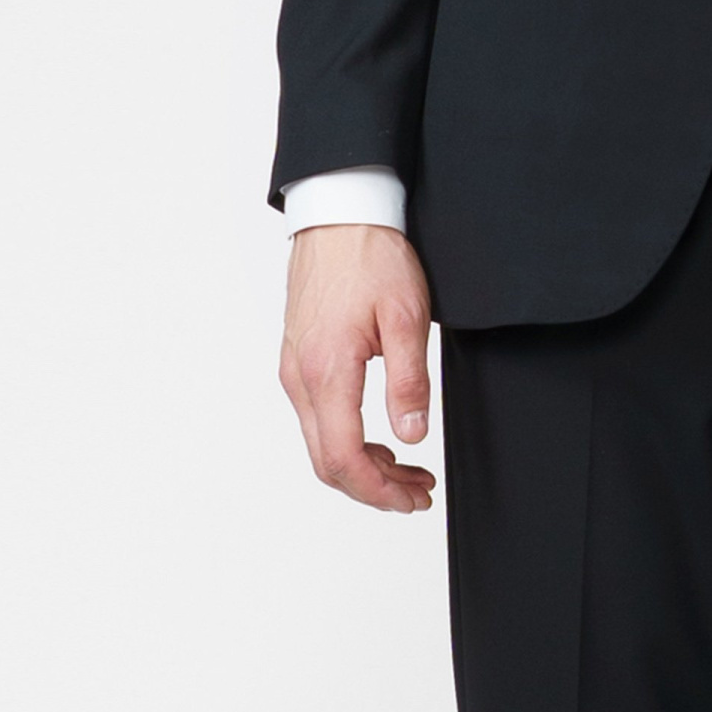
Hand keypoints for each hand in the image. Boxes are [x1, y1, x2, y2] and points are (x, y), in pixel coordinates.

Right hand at [279, 223, 436, 512]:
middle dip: (374, 488)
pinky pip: (317, 417)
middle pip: (327, 462)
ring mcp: (294, 368)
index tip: (412, 498)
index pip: (344, 459)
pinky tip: (379, 436)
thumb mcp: (406, 316)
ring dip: (362, 465)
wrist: (338, 213)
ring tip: (407, 467)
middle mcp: (300, 377)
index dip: (379, 491)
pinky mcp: (297, 358)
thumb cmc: (370, 256)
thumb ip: (409, 382)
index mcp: (327, 371)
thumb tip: (412, 436)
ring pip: (320, 442)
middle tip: (417, 492)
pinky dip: (347, 439)